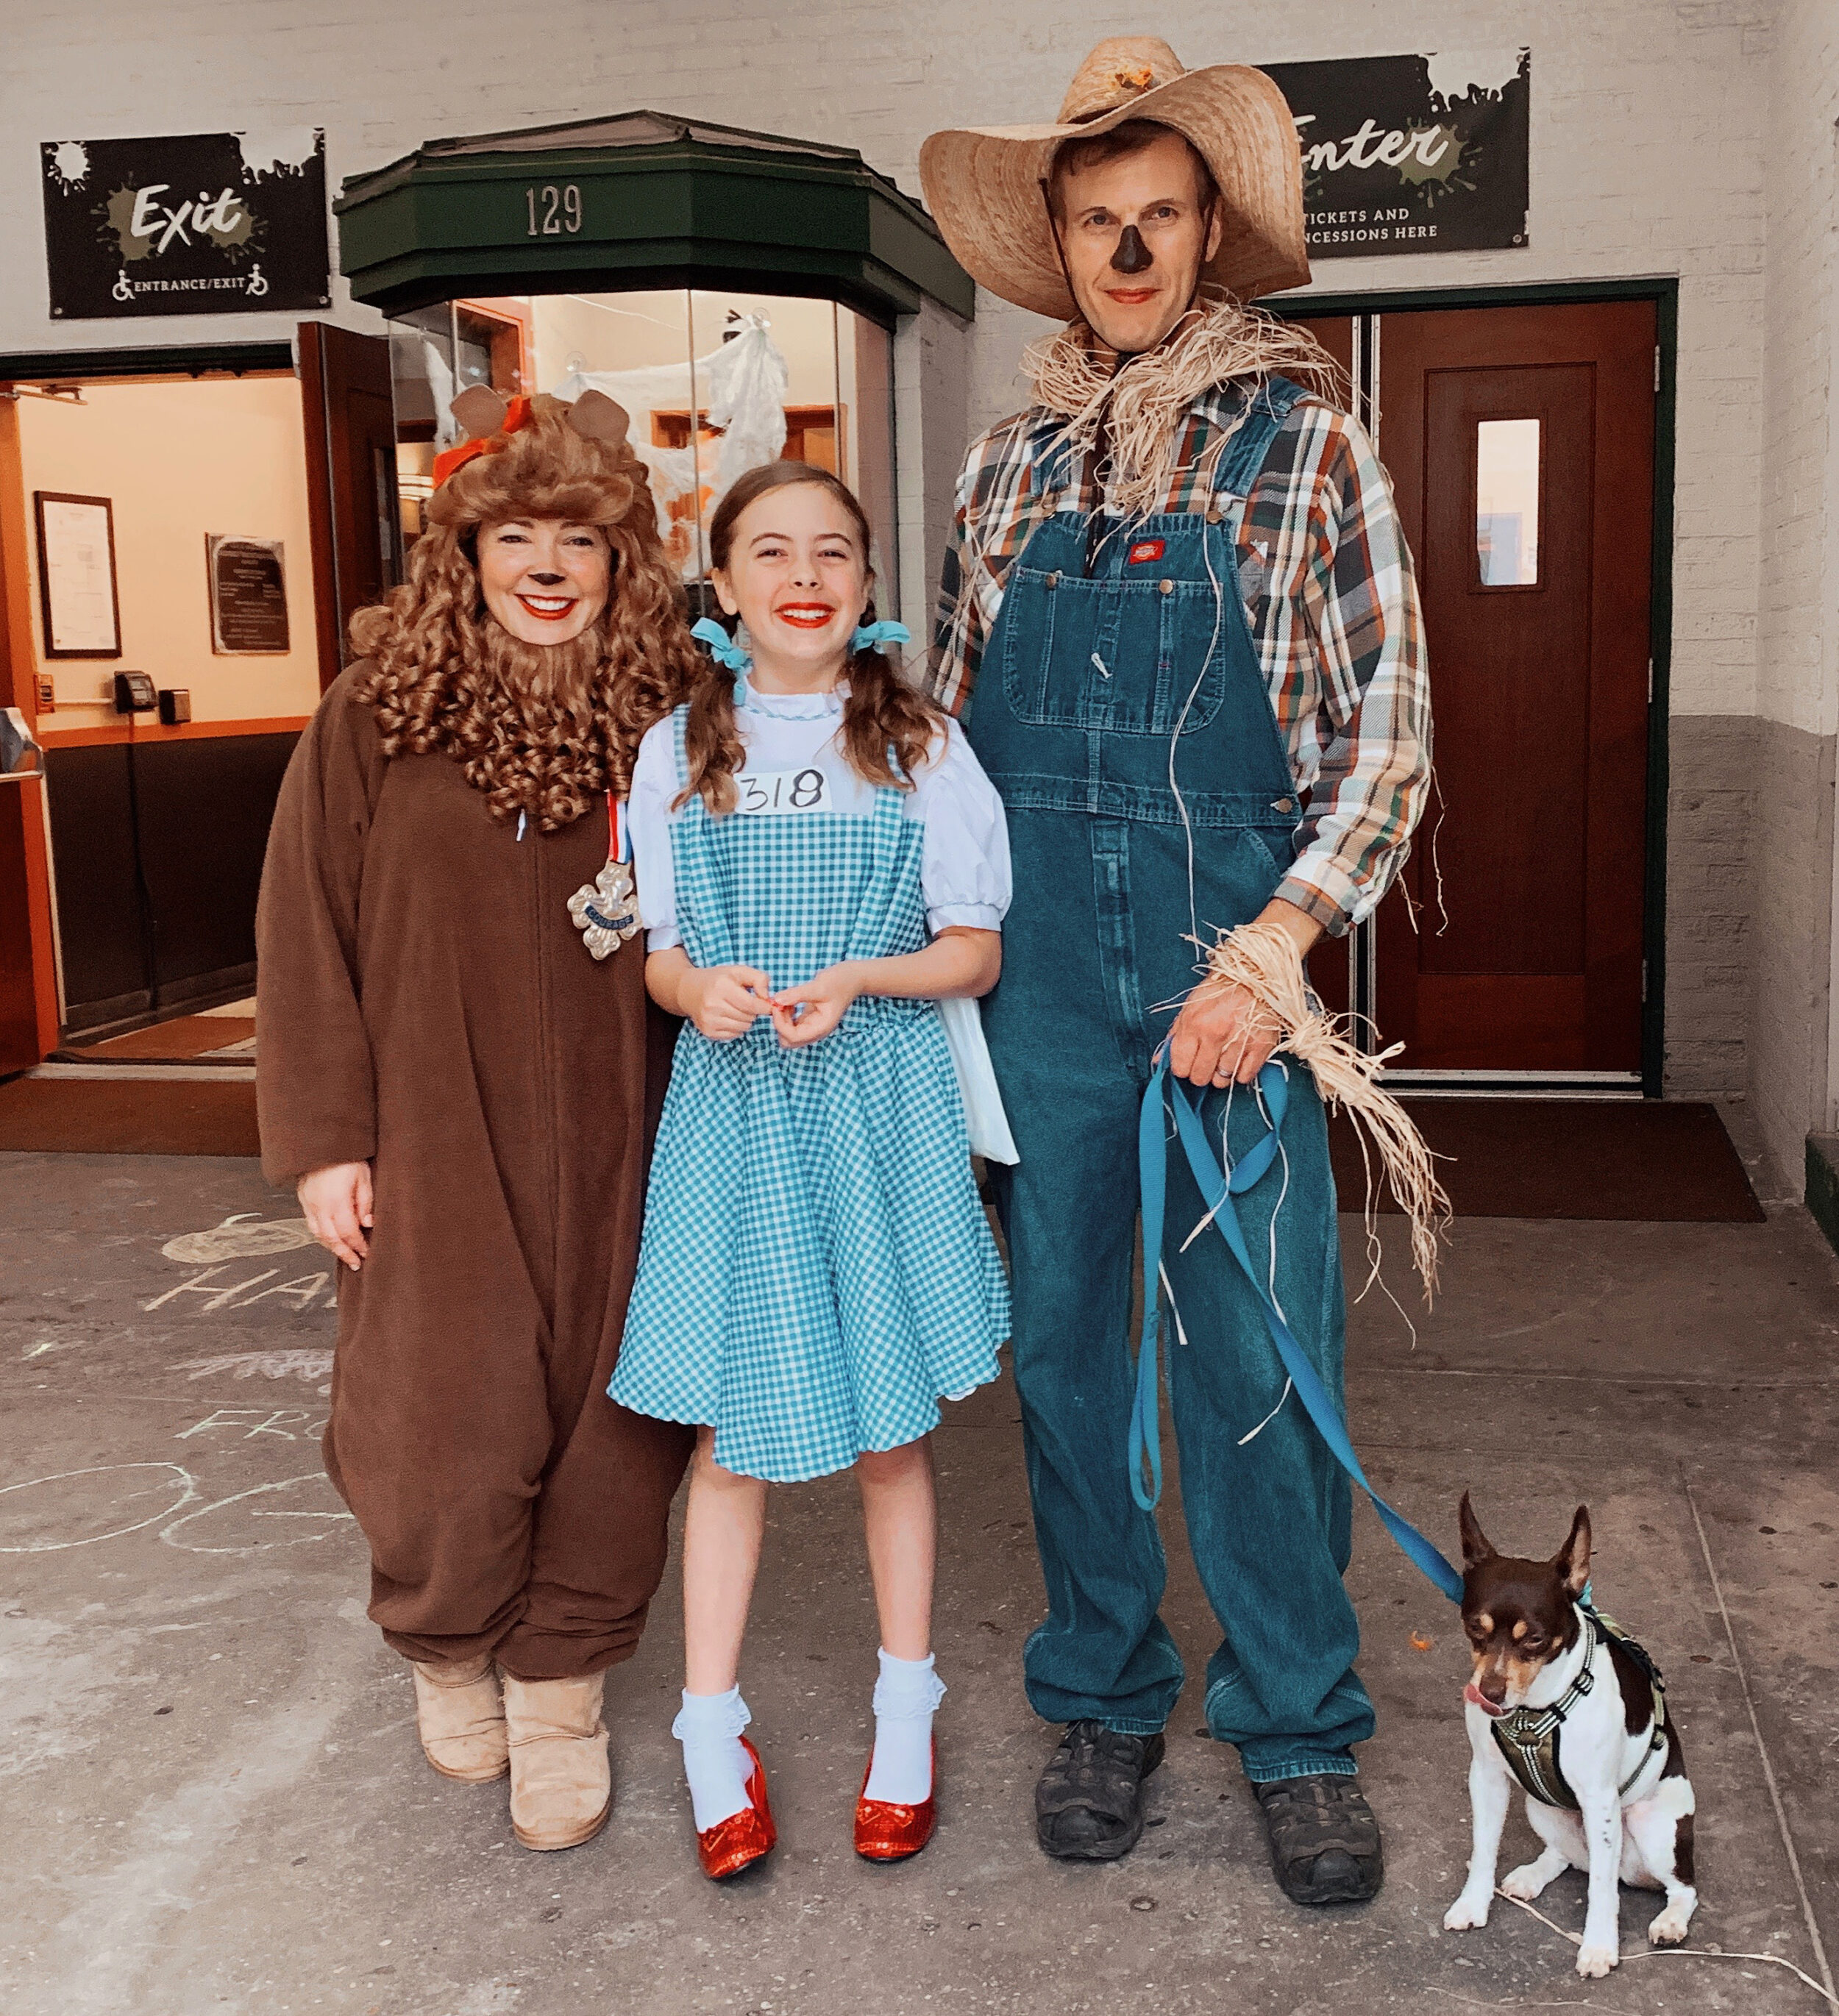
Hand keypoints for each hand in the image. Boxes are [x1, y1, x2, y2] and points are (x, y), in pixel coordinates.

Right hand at [298, 1161, 372, 1270]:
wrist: (321, 1141)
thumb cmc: (346, 1156)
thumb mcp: (363, 1177)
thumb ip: (366, 1202)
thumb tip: (368, 1225)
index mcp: (336, 1201)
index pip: (348, 1233)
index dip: (358, 1246)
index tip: (367, 1253)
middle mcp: (319, 1206)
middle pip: (332, 1238)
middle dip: (345, 1253)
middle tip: (356, 1263)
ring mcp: (309, 1203)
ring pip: (319, 1234)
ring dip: (332, 1247)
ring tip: (344, 1255)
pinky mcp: (303, 1199)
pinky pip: (311, 1224)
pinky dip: (321, 1236)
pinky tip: (330, 1239)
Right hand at [679, 964, 773, 1040]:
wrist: (688, 990)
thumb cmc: (717, 979)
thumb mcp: (738, 971)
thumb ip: (759, 979)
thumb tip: (767, 998)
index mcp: (722, 987)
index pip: (752, 1005)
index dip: (764, 1006)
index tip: (767, 1004)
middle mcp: (713, 1005)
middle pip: (749, 1017)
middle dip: (753, 1011)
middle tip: (745, 1002)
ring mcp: (709, 1020)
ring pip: (744, 1027)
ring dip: (746, 1019)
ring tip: (736, 1008)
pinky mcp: (707, 1031)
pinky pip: (734, 1034)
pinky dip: (736, 1027)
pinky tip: (728, 1016)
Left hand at [770, 963, 860, 1048]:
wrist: (853, 978)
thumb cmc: (840, 981)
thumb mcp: (818, 986)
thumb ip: (797, 994)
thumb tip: (776, 1000)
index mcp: (821, 1027)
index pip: (792, 1037)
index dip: (780, 1024)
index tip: (777, 1005)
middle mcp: (815, 1031)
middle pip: (788, 1041)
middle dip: (779, 1024)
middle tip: (780, 1004)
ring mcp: (812, 1026)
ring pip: (787, 1034)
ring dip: (781, 1020)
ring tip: (785, 1000)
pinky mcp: (808, 1019)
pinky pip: (791, 1025)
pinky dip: (785, 1015)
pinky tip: (789, 1000)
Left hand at [1166, 896, 1322, 1087]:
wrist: (1256, 974)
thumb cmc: (1220, 989)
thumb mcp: (1191, 1006)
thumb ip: (1175, 1035)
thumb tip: (1158, 1060)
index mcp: (1193, 1024)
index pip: (1179, 1066)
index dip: (1183, 1068)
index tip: (1189, 1062)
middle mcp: (1214, 1035)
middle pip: (1199, 1077)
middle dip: (1201, 1073)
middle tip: (1207, 1062)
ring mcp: (1238, 1042)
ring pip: (1222, 1080)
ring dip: (1221, 1073)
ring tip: (1225, 1057)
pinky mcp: (1260, 1047)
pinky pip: (1244, 1076)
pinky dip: (1241, 1072)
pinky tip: (1239, 1058)